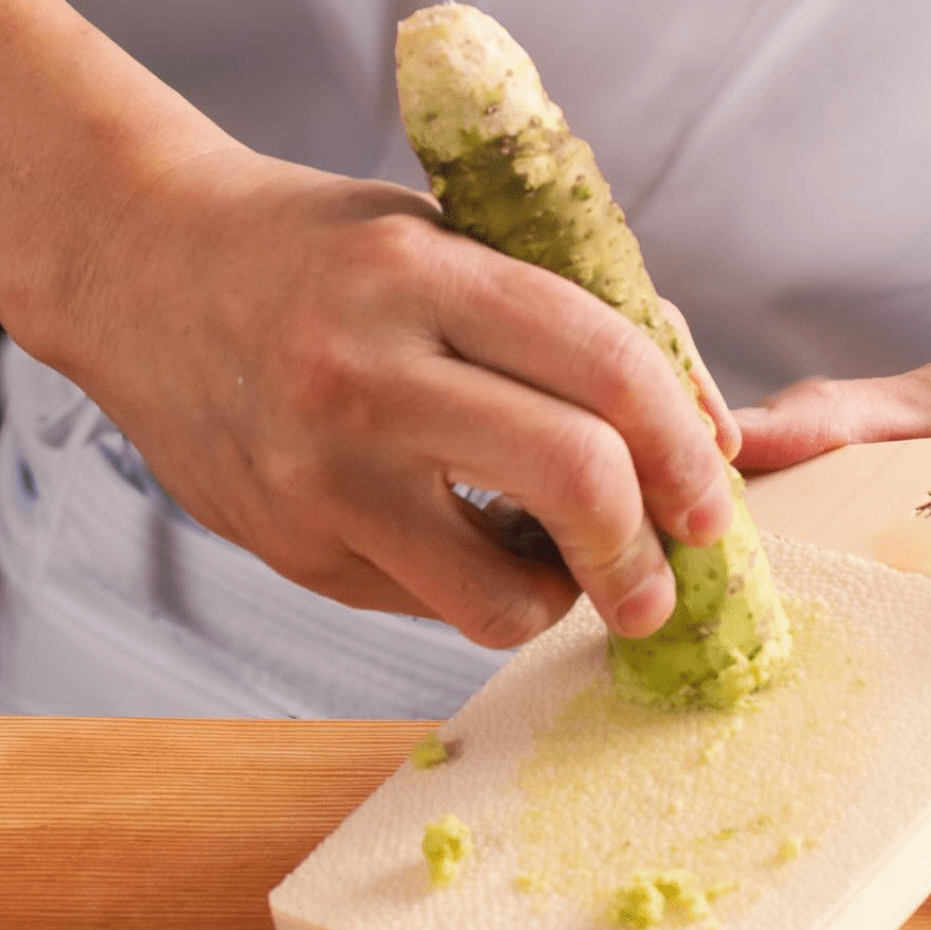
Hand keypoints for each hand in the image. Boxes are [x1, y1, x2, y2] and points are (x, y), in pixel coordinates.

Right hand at [18, 146, 737, 646]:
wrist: (141, 270)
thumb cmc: (326, 257)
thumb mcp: (454, 244)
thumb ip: (585, 324)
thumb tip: (713, 437)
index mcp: (423, 273)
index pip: (605, 364)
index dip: (686, 446)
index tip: (711, 498)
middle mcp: (366, 373)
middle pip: (572, 475)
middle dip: (647, 548)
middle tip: (665, 577)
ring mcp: (318, 475)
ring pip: (501, 596)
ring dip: (563, 598)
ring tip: (561, 562)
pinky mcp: (291, 551)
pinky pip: (432, 607)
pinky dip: (482, 592)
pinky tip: (473, 545)